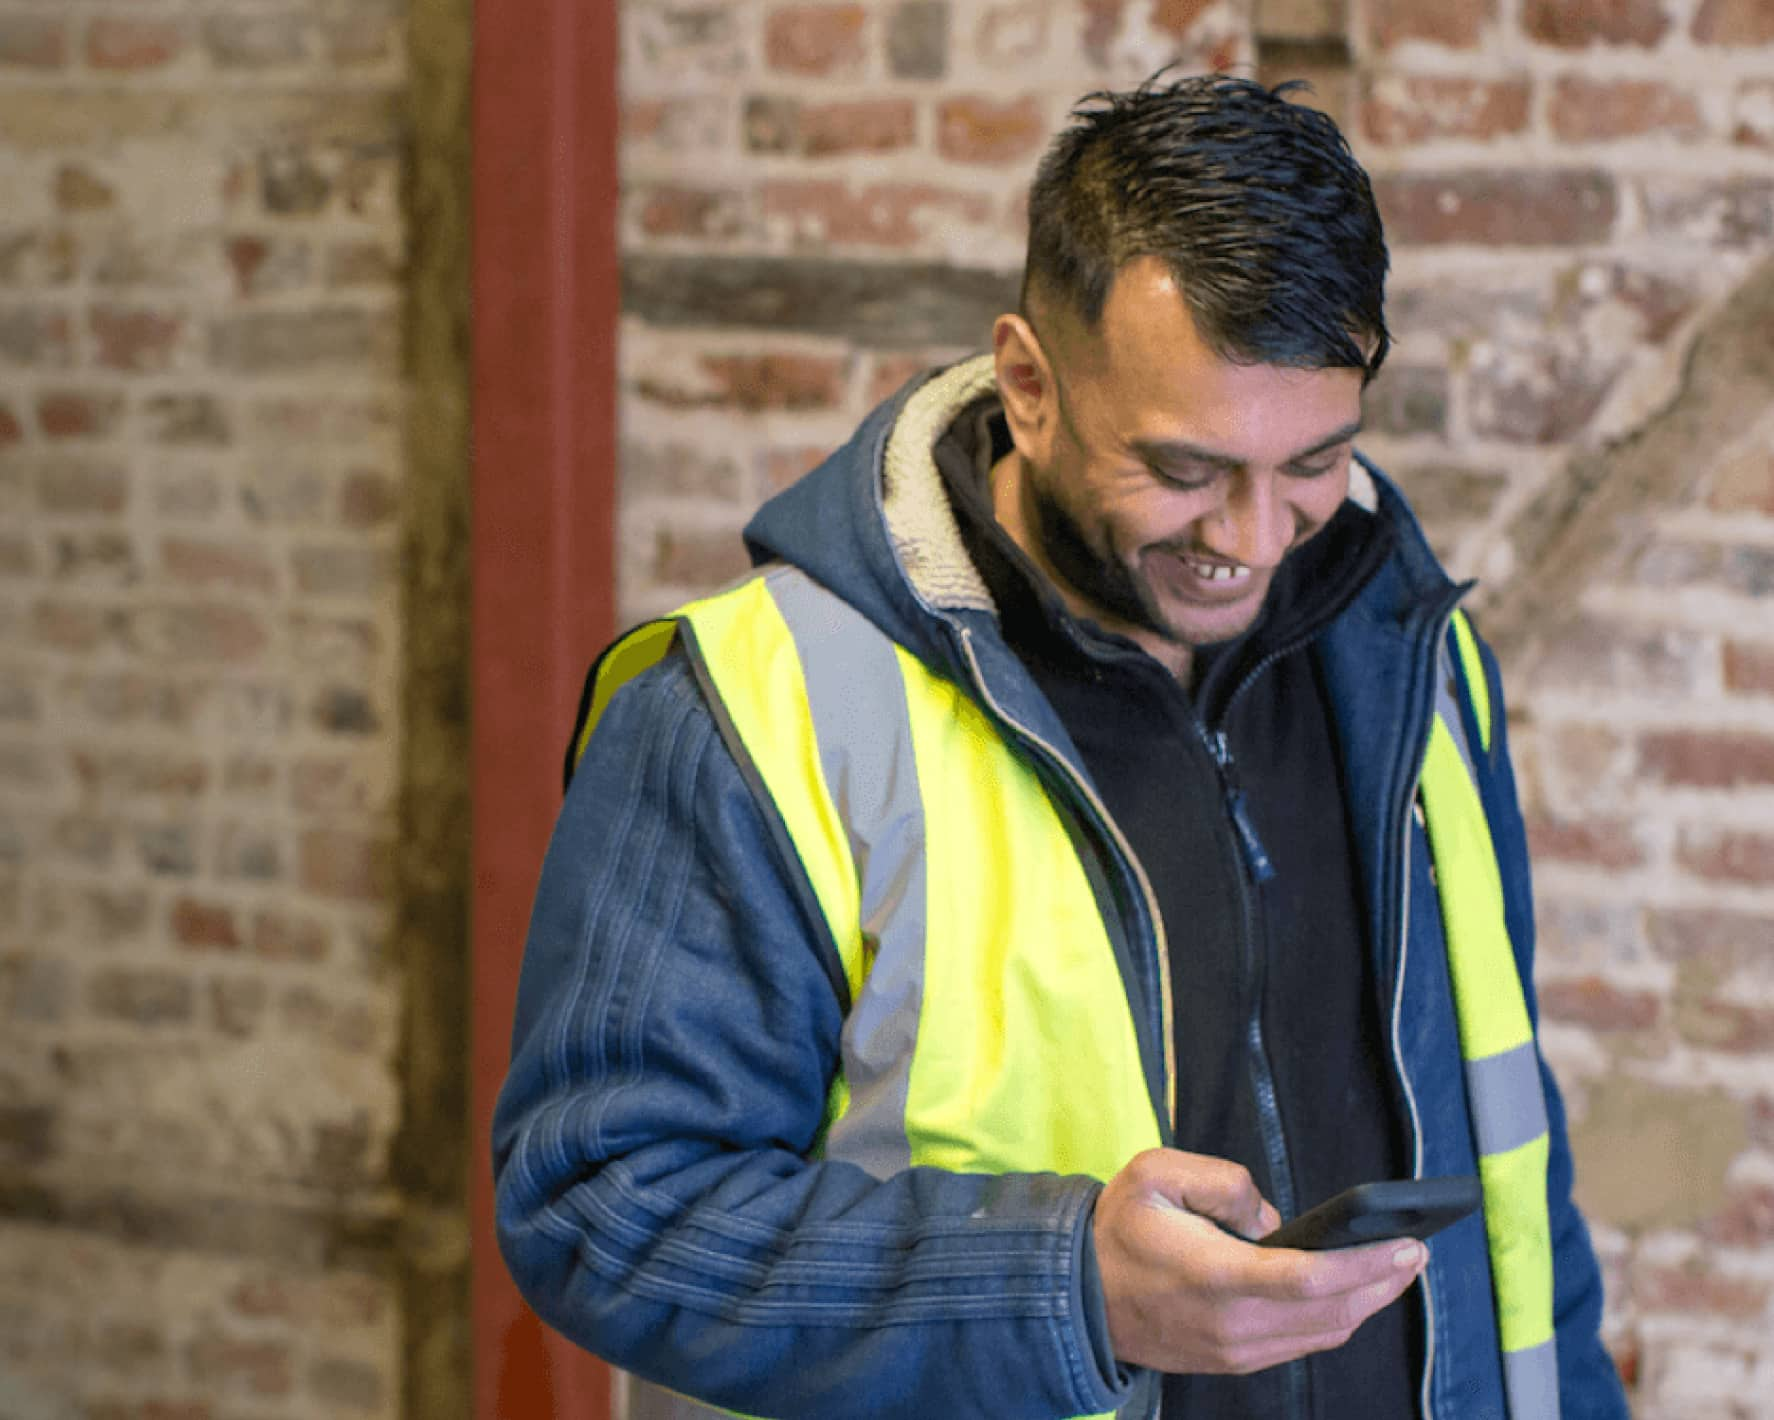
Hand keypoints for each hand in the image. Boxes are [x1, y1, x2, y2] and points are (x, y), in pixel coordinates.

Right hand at [1093, 1149, 1426, 1374]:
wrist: (1078, 1296)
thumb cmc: (1118, 1229)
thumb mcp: (1154, 1173)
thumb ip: (1221, 1179)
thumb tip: (1270, 1216)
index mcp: (1217, 1276)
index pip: (1311, 1279)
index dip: (1367, 1264)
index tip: (1406, 1244)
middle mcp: (1234, 1324)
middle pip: (1333, 1313)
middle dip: (1383, 1282)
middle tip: (1417, 1250)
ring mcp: (1236, 1350)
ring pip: (1324, 1334)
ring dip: (1368, 1303)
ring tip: (1397, 1269)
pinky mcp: (1235, 1359)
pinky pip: (1302, 1344)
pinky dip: (1337, 1319)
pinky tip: (1353, 1294)